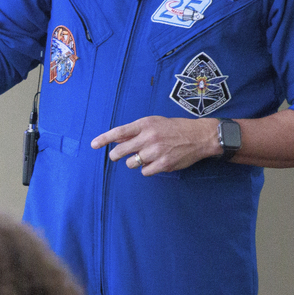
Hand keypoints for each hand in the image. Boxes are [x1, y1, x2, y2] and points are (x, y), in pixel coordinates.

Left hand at [90, 116, 221, 174]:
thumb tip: (116, 139)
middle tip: (117, 156)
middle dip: (115, 155)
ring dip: (134, 162)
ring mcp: (156, 152)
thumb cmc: (175, 128)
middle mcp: (149, 137)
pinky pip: (144, 171)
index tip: (93, 144)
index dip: (104, 139)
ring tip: (145, 157)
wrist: (199, 136)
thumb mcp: (154, 123)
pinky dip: (146, 169)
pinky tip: (155, 163)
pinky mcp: (163, 164)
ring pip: (131, 163)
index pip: (119, 132)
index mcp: (146, 124)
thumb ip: (135, 130)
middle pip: (121, 151)